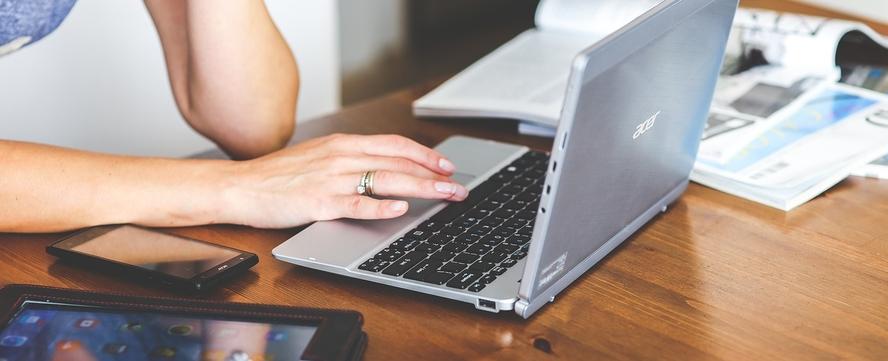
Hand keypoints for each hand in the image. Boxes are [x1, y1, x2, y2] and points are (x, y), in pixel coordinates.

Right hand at [216, 134, 467, 227]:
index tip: (446, 166)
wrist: (240, 186)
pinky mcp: (319, 202)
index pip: (395, 145)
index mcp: (343, 144)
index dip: (425, 155)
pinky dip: (380, 206)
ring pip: (386, 180)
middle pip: (398, 162)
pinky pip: (356, 203)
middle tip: (458, 188)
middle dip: (434, 175)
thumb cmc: (278, 176)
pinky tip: (400, 210)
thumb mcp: (319, 157)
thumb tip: (384, 169)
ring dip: (421, 188)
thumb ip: (351, 160)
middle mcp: (341, 156)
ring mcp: (331, 179)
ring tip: (444, 196)